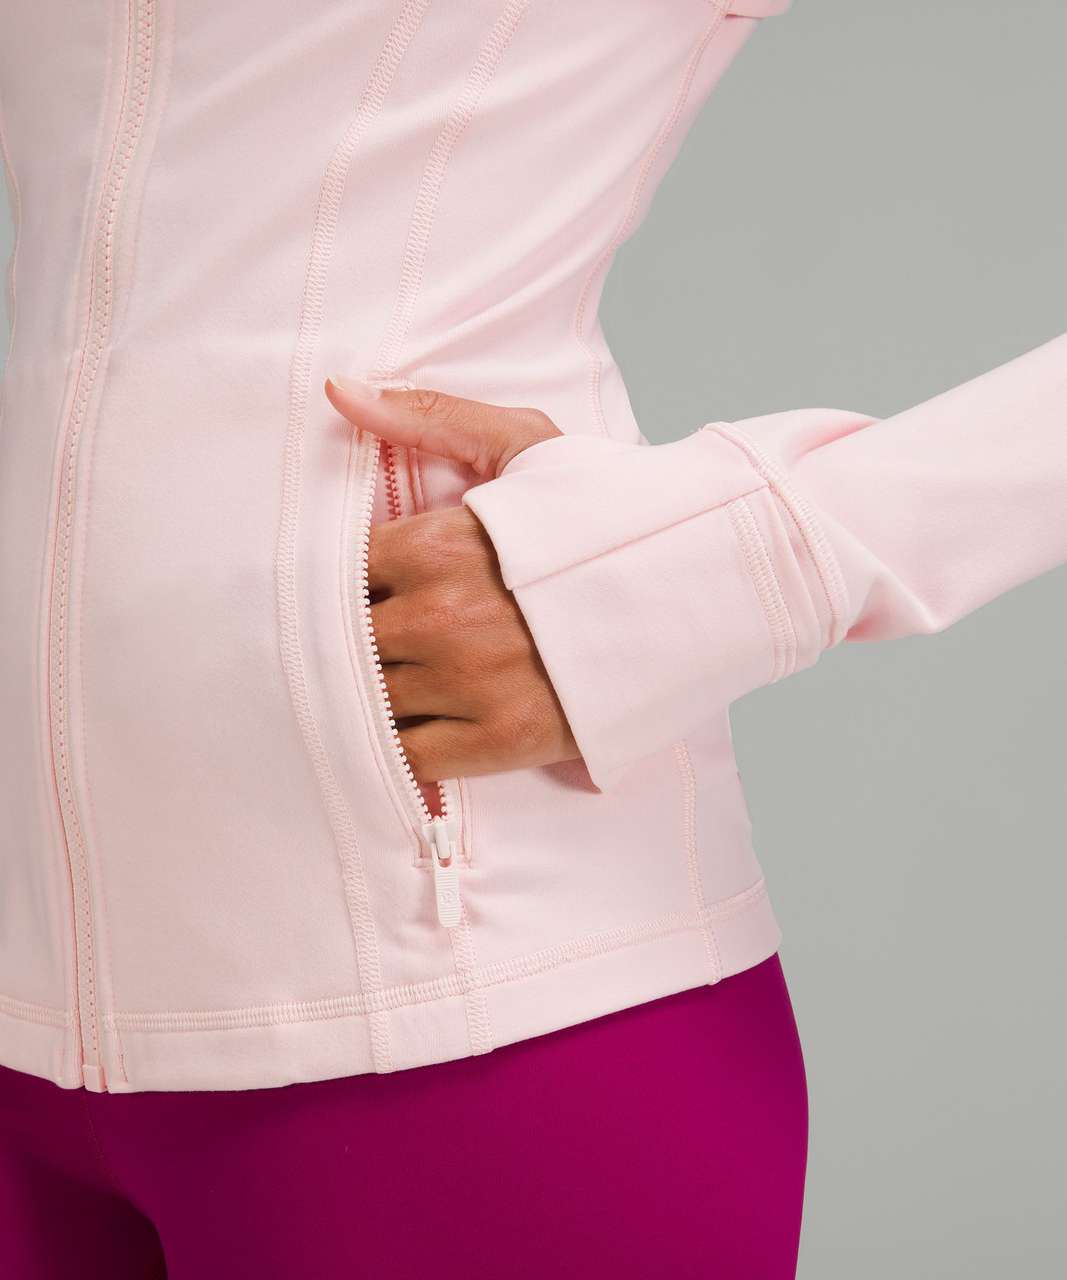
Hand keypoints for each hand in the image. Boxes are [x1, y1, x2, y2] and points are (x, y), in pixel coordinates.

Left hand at [324, 376, 579, 781]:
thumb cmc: (608, 513)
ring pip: (371, 701)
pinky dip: (399, 746)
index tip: (367, 590)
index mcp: (441, 546)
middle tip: (379, 637)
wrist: (701, 585)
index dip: (343, 586)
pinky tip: (416, 723)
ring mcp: (473, 685)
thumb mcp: (526, 445)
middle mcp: (446, 618)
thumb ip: (428, 416)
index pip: (339, 576)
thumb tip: (337, 390)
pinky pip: (410, 757)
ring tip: (397, 677)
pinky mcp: (503, 740)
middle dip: (355, 640)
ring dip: (371, 693)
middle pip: (346, 644)